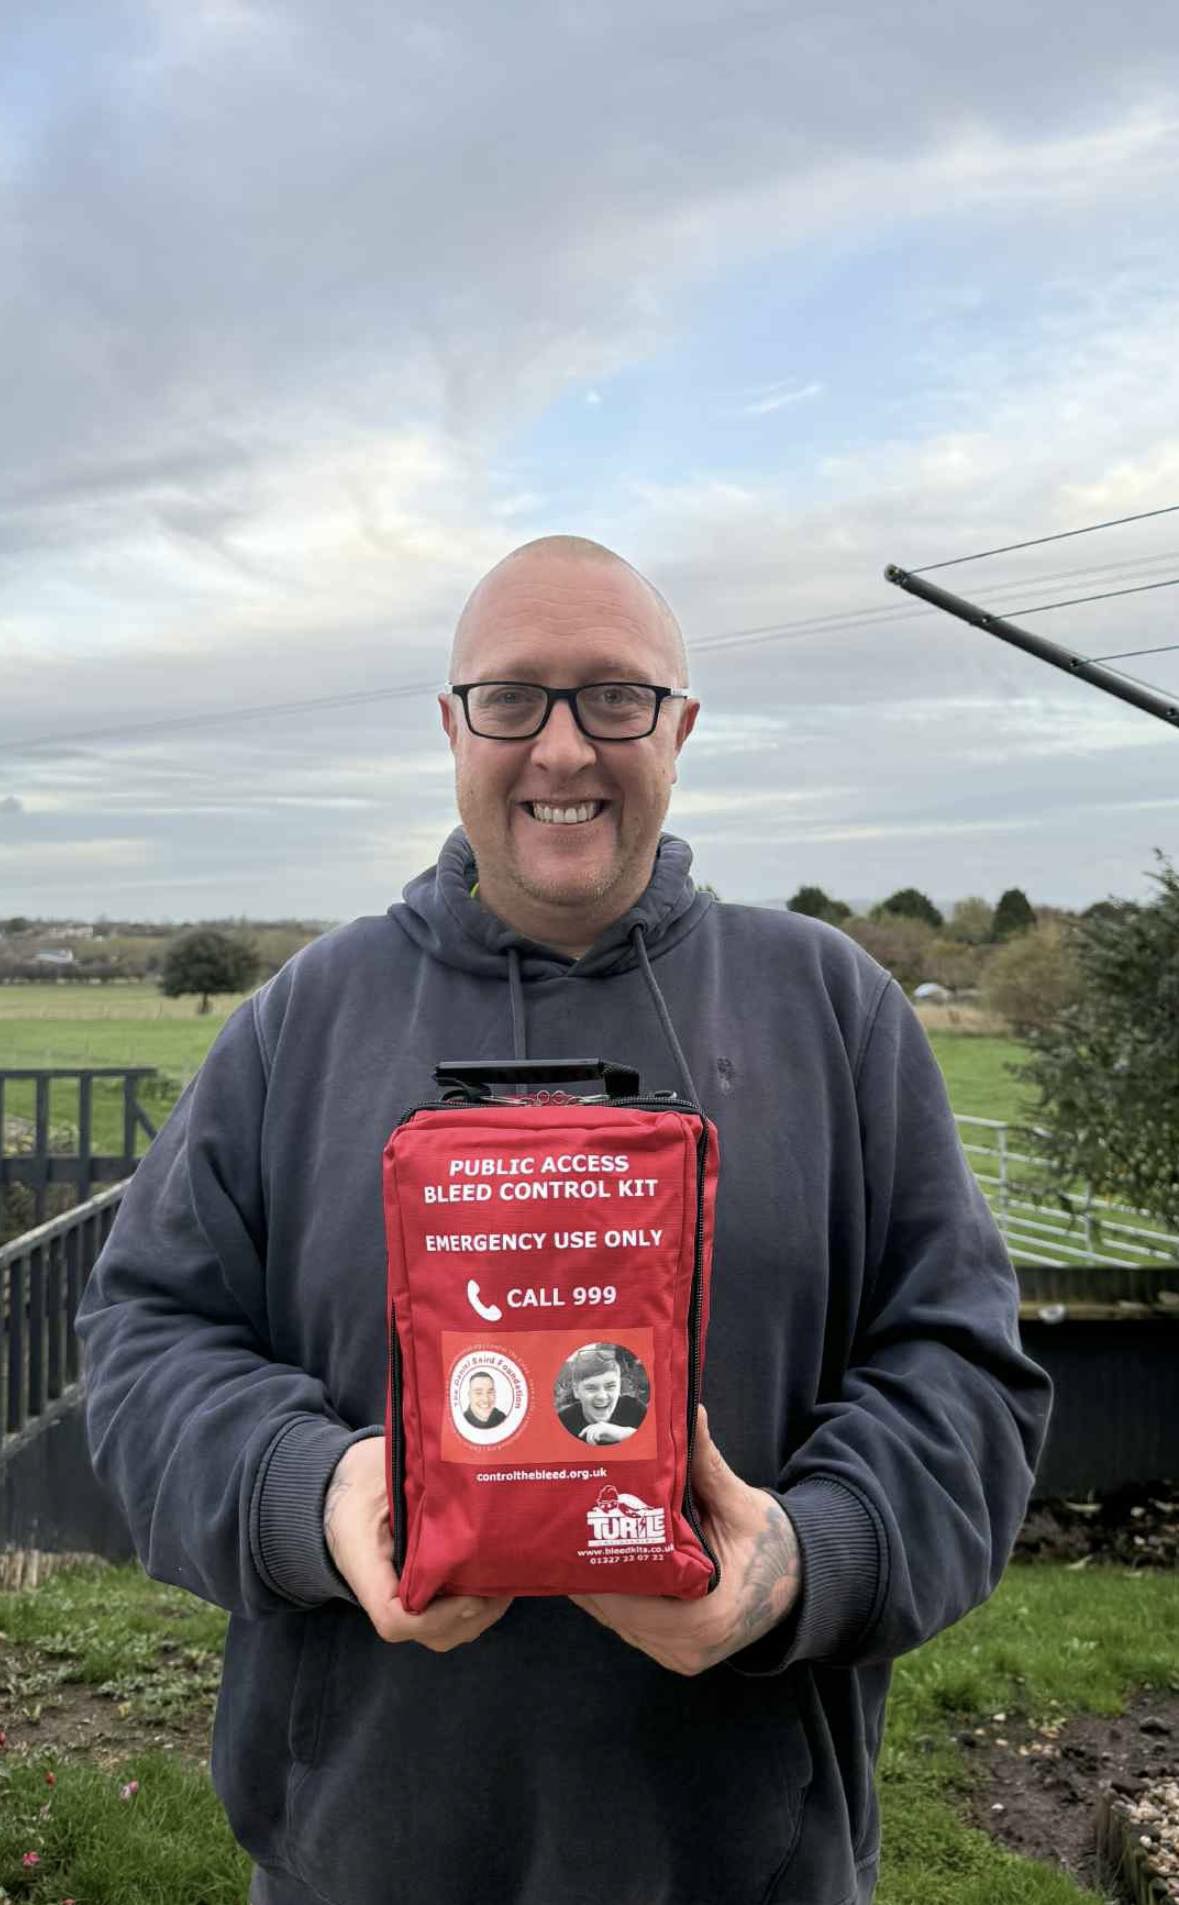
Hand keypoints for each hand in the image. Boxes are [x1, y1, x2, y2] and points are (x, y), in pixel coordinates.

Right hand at [324, 1437, 511, 1650]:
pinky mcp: (415, 1591)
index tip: (473, 1593)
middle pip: (428, 1633)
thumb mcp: (380, 1474)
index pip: (395, 1619)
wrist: (342, 1484)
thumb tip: (464, 1498)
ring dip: (477, 1616)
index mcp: (363, 1563)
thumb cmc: (362, 1476)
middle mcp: (379, 1590)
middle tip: (502, 1586)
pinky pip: (443, 1617)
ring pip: (441, 1632)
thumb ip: (414, 1493)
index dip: (437, 1617)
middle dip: (470, 1616)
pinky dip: (471, 1608)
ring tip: (504, 1583)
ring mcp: (398, 1596)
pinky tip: (492, 1579)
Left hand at [570, 1407, 800, 1675]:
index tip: (572, 1535)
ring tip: (566, 1542)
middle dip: (588, 1572)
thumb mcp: (740, 1503)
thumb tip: (691, 1412)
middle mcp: (689, 1648)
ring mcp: (680, 1656)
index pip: (631, 1601)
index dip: (597, 1569)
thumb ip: (707, 1464)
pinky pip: (631, 1626)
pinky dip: (615, 1596)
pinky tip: (593, 1562)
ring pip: (618, 1621)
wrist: (798, 1579)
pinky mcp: (675, 1652)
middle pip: (616, 1612)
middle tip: (558, 1530)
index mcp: (707, 1617)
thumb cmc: (771, 1541)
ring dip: (596, 1585)